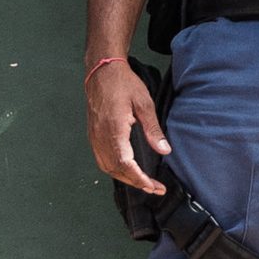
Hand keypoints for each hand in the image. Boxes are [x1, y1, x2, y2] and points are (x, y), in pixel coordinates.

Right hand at [85, 60, 169, 193]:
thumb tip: (165, 151)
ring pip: (107, 167)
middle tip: (154, 188)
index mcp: (113, 129)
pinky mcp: (93, 135)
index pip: (125, 163)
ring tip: (143, 182)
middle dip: (135, 182)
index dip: (139, 178)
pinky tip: (127, 170)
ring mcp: (94, 136)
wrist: (101, 71)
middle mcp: (100, 136)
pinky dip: (115, 169)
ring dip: (124, 178)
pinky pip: (102, 159)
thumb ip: (153, 129)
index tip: (153, 186)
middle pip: (115, 170)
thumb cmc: (123, 84)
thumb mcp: (144, 103)